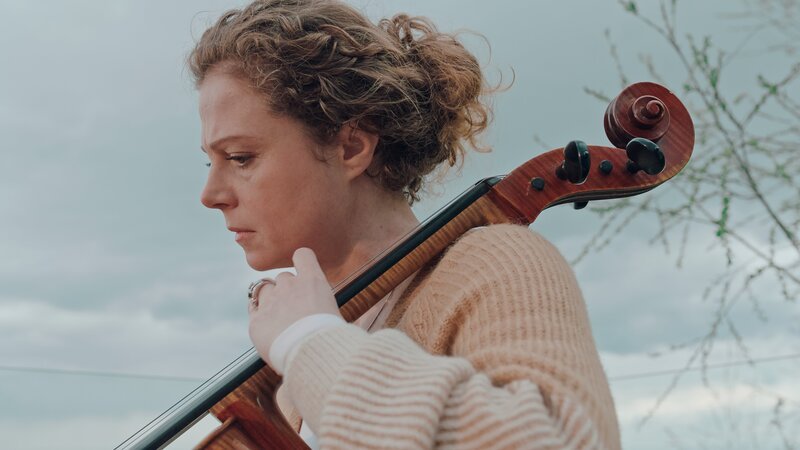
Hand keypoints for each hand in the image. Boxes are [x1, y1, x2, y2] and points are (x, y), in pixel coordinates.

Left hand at [248, 247, 341, 365]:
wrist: (313, 357)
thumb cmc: (334, 339)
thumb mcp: (340, 316)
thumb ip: (331, 306)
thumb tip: (356, 322)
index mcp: (313, 280)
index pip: (302, 254)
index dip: (302, 263)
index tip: (304, 274)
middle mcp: (289, 286)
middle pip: (284, 277)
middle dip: (287, 290)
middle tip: (296, 311)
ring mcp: (271, 302)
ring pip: (264, 290)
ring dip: (271, 301)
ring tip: (280, 320)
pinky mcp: (256, 321)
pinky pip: (254, 311)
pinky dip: (261, 319)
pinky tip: (270, 332)